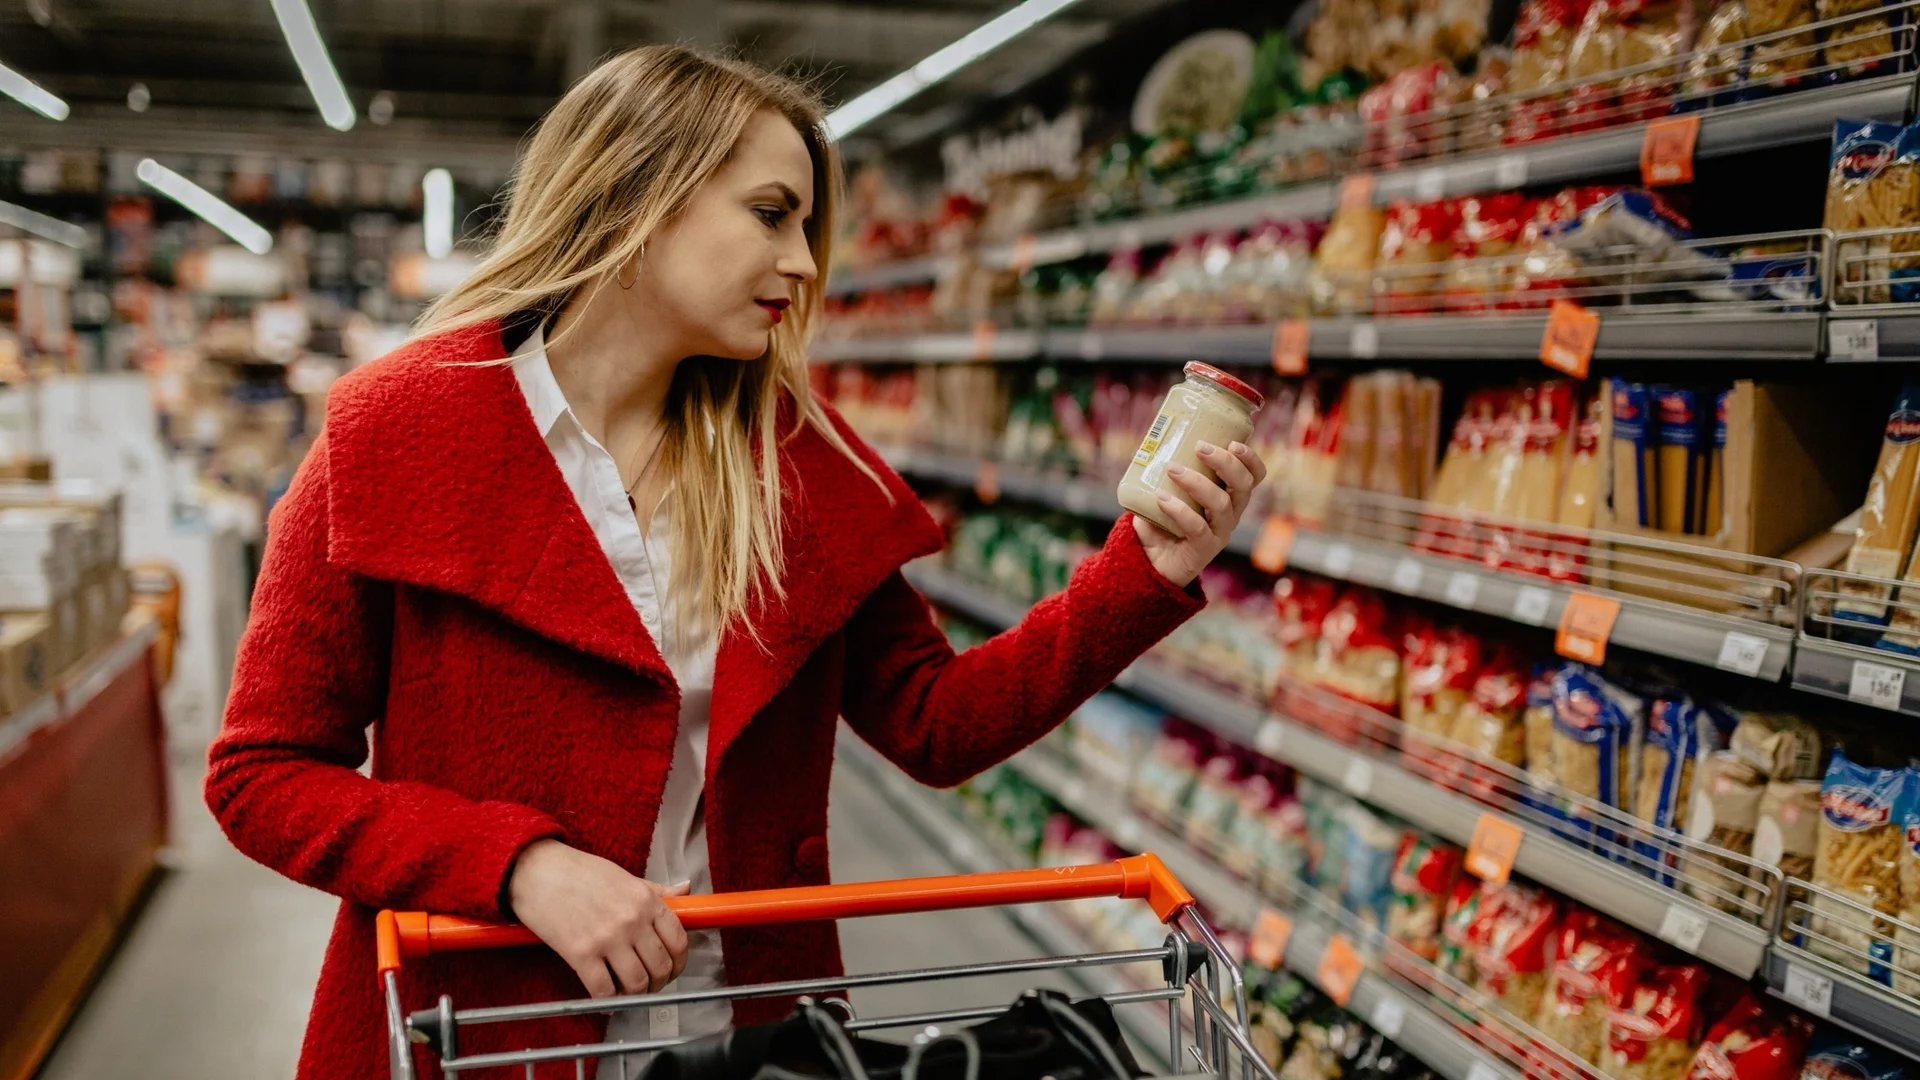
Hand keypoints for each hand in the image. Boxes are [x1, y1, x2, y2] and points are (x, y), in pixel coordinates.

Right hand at [506, 839, 689, 997]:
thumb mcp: (625, 876)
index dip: (680, 962)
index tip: (672, 968)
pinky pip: (603, 990)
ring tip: (629, 992)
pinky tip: (606, 1000)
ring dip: (636, 995)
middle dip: (660, 982)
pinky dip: (608, 1002)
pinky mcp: (580, 954)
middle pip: (660, 967)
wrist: (538, 871)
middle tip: (651, 984)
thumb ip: (657, 890)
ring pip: (636, 983)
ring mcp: (607, 939)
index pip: (679, 941)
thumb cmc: (580, 872)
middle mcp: (631, 921)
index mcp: (646, 900)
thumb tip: (686, 888)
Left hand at [1134, 440, 1266, 588]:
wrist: (1152, 561)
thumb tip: (1150, 440)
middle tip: (1200, 447)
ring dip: (1197, 482)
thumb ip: (1164, 469)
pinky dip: (1179, 510)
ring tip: (1172, 469)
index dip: (1250, 459)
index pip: (1254, 476)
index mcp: (1230, 496)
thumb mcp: (1168, 489)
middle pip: (1243, 485)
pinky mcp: (1204, 549)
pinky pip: (1197, 527)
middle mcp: (1231, 514)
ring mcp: (1220, 532)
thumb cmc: (1162, 520)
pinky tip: (1161, 498)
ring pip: (1221, 504)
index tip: (1233, 442)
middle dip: (1226, 463)